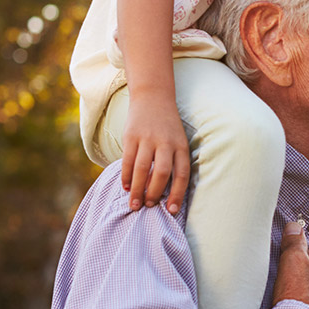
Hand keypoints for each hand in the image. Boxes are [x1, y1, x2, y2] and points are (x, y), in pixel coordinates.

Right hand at [120, 95, 190, 214]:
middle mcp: (166, 142)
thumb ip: (174, 162)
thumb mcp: (178, 141)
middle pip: (162, 173)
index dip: (177, 194)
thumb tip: (165, 193)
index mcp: (181, 146)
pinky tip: (126, 187)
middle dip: (154, 193)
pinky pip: (128, 160)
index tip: (171, 211)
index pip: (182, 174)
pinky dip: (126, 176)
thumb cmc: (167, 127)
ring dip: (137, 190)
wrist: (153, 97)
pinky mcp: (131, 136)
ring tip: (134, 205)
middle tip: (148, 206)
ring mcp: (148, 138)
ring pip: (142, 169)